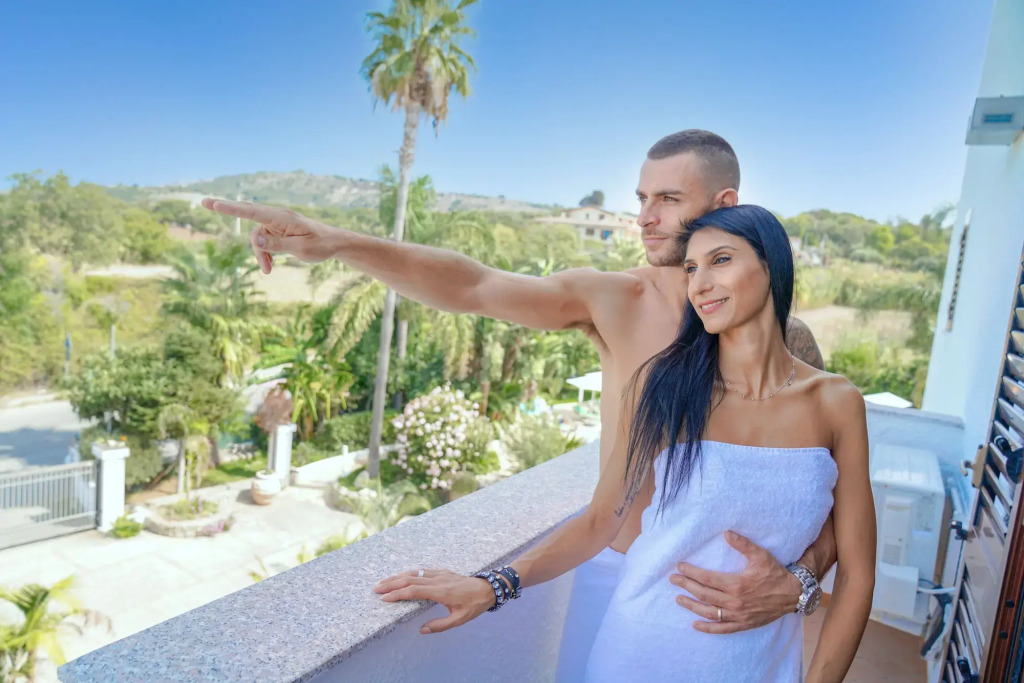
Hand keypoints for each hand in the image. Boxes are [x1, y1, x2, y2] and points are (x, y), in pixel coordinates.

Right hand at [201, 198, 336, 273]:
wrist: (335, 244)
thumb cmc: (320, 245)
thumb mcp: (299, 248)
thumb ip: (276, 243)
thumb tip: (254, 238)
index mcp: (282, 218)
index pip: (252, 212)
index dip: (232, 209)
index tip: (215, 204)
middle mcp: (277, 217)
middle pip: (248, 214)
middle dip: (227, 210)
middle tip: (203, 203)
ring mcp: (277, 223)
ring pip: (257, 236)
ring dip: (259, 253)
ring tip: (267, 270)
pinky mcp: (279, 230)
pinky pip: (264, 240)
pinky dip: (264, 252)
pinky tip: (270, 266)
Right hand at [374, 569, 495, 633]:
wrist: (488, 588)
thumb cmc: (474, 605)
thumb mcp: (459, 620)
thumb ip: (440, 625)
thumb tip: (422, 630)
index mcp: (441, 591)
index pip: (414, 591)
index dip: (397, 594)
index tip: (384, 598)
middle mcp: (438, 580)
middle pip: (410, 579)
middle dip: (392, 583)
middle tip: (376, 588)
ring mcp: (440, 574)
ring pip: (415, 573)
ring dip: (398, 576)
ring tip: (384, 581)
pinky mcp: (443, 571)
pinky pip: (422, 571)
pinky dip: (409, 573)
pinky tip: (402, 576)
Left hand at [670, 531, 801, 633]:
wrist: (793, 594)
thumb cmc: (775, 573)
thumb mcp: (760, 555)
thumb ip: (742, 544)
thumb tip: (726, 533)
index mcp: (736, 584)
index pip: (706, 578)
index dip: (691, 573)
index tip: (679, 567)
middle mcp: (734, 601)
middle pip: (704, 594)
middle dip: (686, 586)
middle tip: (673, 580)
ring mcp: (738, 615)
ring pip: (709, 612)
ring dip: (692, 606)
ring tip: (678, 599)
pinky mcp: (743, 624)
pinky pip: (722, 628)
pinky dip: (708, 628)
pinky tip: (695, 625)